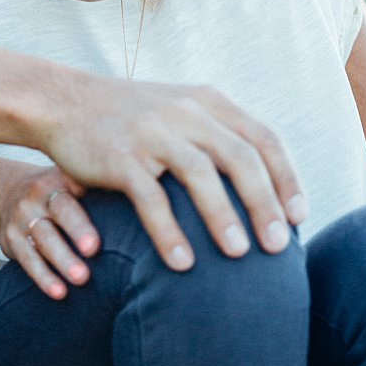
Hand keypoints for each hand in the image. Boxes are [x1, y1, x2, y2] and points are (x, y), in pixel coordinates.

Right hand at [0, 165, 99, 299]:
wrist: (8, 194)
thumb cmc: (60, 194)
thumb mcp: (73, 181)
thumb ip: (103, 189)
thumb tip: (158, 205)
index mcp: (63, 177)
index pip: (80, 185)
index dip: (94, 198)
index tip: (109, 217)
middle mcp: (41, 193)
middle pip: (61, 209)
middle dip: (77, 228)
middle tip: (94, 249)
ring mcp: (23, 215)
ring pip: (43, 236)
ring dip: (62, 259)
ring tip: (82, 279)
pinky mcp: (10, 238)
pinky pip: (27, 258)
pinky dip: (43, 277)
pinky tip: (59, 292)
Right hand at [44, 77, 308, 269]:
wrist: (66, 101)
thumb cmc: (132, 118)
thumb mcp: (181, 110)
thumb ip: (219, 135)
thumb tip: (268, 185)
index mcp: (207, 101)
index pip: (263, 138)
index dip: (286, 179)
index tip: (300, 217)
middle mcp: (185, 111)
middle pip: (239, 157)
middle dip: (265, 204)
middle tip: (279, 247)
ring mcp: (151, 131)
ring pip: (199, 174)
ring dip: (224, 216)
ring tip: (239, 255)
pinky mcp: (120, 155)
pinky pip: (151, 197)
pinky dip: (169, 232)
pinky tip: (182, 264)